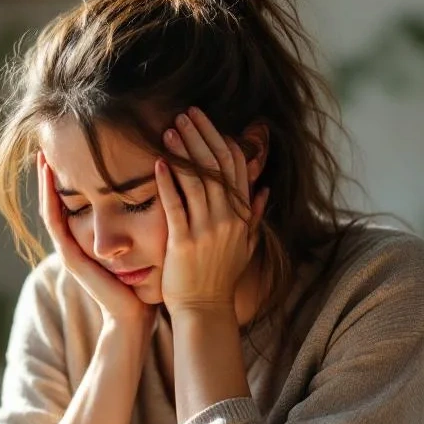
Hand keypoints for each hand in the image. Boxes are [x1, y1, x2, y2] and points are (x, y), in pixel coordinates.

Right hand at [37, 150, 152, 331]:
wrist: (135, 316)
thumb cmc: (145, 283)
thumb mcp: (142, 244)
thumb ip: (143, 221)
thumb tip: (162, 188)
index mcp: (89, 240)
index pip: (74, 202)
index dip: (70, 178)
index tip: (71, 150)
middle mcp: (75, 243)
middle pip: (56, 202)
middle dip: (51, 175)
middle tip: (47, 144)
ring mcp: (69, 251)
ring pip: (50, 209)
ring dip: (45, 183)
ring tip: (42, 156)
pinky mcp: (69, 258)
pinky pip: (54, 223)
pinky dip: (50, 200)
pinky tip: (49, 180)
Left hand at [156, 107, 270, 316]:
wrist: (205, 309)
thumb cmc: (220, 278)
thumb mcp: (245, 245)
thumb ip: (254, 216)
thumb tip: (265, 190)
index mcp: (242, 216)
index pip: (236, 167)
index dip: (221, 139)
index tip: (205, 121)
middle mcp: (228, 219)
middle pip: (216, 166)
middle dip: (200, 136)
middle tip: (184, 114)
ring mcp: (207, 230)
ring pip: (197, 181)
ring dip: (183, 152)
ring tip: (168, 130)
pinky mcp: (184, 242)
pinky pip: (176, 206)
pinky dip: (167, 183)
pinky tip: (158, 164)